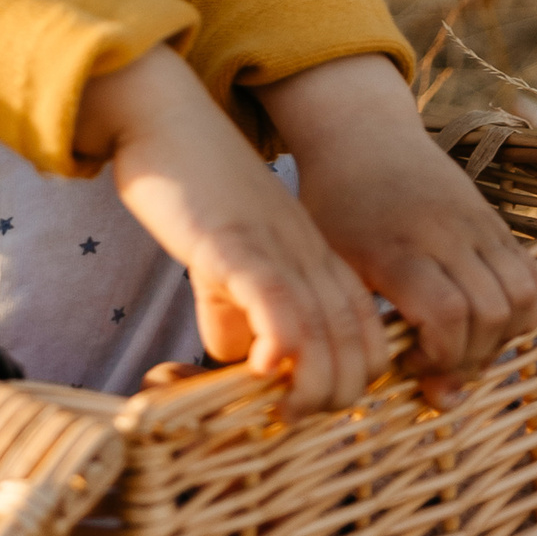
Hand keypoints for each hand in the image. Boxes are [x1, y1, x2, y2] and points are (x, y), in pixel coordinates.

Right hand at [75, 47, 390, 417]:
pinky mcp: (238, 242)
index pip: (369, 343)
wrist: (167, 119)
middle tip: (289, 415)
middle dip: (334, 399)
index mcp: (319, 263)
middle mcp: (312, 259)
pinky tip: (258, 371)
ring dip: (311, 389)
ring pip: (327, 337)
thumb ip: (244, 312)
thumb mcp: (233, 258)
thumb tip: (243, 366)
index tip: (307, 406)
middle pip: (361, 351)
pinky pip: (278, 304)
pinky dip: (280, 347)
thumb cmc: (195, 191)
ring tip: (278, 408)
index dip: (350, 387)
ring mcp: (279, 250)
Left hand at [252, 54, 536, 399]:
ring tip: (463, 346)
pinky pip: (530, 276)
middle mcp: (445, 235)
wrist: (362, 135)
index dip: (439, 357)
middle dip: (470, 357)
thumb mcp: (331, 262)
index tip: (409, 365)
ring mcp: (476, 226)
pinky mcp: (494, 222)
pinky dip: (520, 311)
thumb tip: (393, 384)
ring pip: (521, 297)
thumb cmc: (335, 207)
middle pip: (490, 314)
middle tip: (435, 363)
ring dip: (501, 338)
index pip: (446, 316)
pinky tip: (485, 322)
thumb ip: (365, 324)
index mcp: (396, 249)